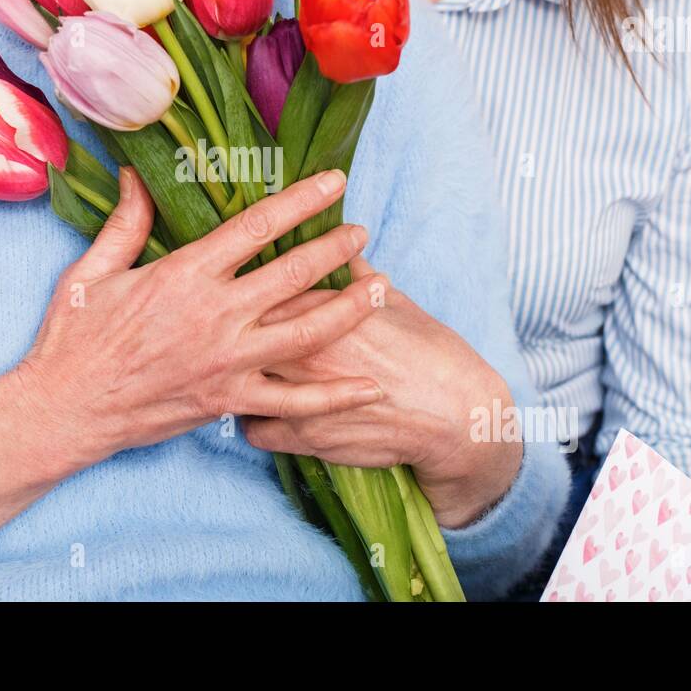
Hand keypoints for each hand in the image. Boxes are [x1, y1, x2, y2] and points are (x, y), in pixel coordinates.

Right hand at [16, 168, 390, 472]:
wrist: (64, 409)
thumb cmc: (73, 338)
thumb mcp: (91, 270)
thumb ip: (125, 222)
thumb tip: (135, 172)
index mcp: (185, 275)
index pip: (256, 226)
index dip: (301, 201)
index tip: (333, 182)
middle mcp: (215, 315)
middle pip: (293, 274)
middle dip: (335, 248)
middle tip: (362, 231)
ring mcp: (227, 361)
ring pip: (306, 333)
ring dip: (349, 309)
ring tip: (382, 288)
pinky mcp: (229, 401)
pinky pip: (293, 401)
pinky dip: (334, 397)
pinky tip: (370, 388)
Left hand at [241, 257, 522, 527]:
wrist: (457, 416)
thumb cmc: (433, 354)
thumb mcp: (397, 304)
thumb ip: (361, 278)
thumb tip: (349, 253)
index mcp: (324, 309)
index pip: (265, 288)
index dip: (256, 292)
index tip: (252, 294)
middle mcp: (303, 350)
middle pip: (242, 333)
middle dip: (233, 332)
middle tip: (234, 333)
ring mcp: (300, 394)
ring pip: (239, 381)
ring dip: (237, 377)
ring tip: (241, 374)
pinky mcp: (304, 437)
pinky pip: (253, 429)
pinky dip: (253, 422)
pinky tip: (261, 414)